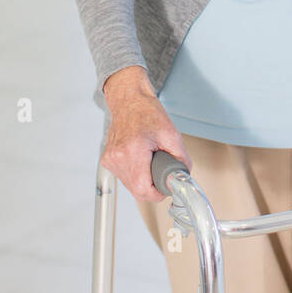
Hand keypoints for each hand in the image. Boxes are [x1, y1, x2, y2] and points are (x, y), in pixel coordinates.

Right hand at [101, 67, 192, 201]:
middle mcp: (117, 157)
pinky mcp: (107, 160)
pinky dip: (135, 174)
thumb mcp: (171, 134)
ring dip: (143, 181)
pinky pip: (124, 177)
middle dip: (153, 187)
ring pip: (130, 186)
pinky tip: (140, 160)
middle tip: (161, 172)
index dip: (158, 193)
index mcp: (132, 151)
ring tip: (149, 161)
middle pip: (137, 191)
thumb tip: (184, 176)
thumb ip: (181, 158)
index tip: (166, 186)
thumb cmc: (147, 112)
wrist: (129, 100)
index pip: (143, 189)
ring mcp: (110, 159)